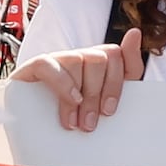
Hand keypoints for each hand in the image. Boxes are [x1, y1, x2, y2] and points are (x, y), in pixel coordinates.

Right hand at [17, 41, 138, 132]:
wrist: (30, 131)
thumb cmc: (66, 118)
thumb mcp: (97, 108)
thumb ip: (120, 81)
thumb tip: (135, 35)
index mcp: (97, 67)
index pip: (118, 56)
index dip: (120, 78)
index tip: (110, 109)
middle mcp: (79, 58)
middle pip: (101, 58)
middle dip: (98, 94)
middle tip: (90, 123)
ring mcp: (57, 60)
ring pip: (78, 60)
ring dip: (79, 95)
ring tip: (74, 123)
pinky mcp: (35, 65)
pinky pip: (50, 63)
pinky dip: (63, 84)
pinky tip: (69, 102)